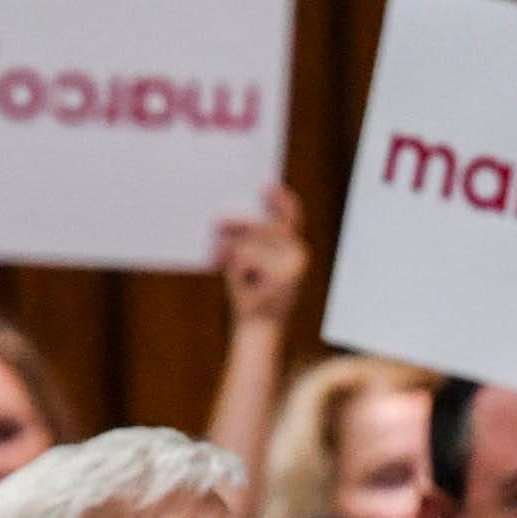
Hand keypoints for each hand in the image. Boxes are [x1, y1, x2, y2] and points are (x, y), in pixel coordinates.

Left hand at [216, 184, 307, 324]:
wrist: (258, 331)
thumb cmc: (249, 292)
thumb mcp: (245, 260)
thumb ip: (243, 240)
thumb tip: (222, 221)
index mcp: (293, 247)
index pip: (290, 215)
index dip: (279, 199)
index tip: (265, 186)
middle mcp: (300, 254)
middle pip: (265, 226)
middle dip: (238, 224)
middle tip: (216, 222)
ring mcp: (294, 266)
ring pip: (252, 242)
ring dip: (233, 253)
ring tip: (230, 268)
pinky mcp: (282, 277)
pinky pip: (247, 258)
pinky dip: (235, 270)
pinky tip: (240, 285)